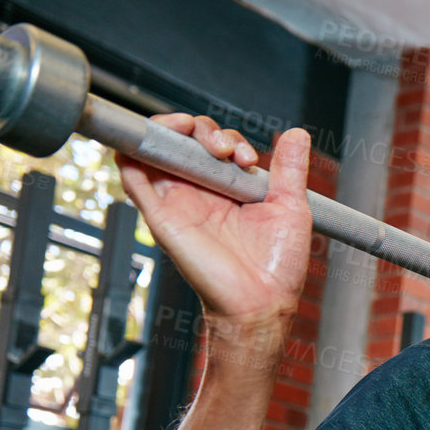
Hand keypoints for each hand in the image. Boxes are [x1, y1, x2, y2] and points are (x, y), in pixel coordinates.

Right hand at [118, 115, 313, 326]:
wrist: (262, 301)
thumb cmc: (276, 265)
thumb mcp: (290, 207)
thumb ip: (290, 169)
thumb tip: (298, 134)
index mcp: (227, 188)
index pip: (213, 144)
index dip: (228, 138)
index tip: (249, 159)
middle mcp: (199, 192)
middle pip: (182, 140)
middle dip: (201, 128)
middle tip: (225, 149)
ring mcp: (177, 202)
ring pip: (154, 151)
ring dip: (166, 129)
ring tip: (188, 129)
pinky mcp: (162, 218)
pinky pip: (134, 181)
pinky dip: (131, 156)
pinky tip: (145, 143)